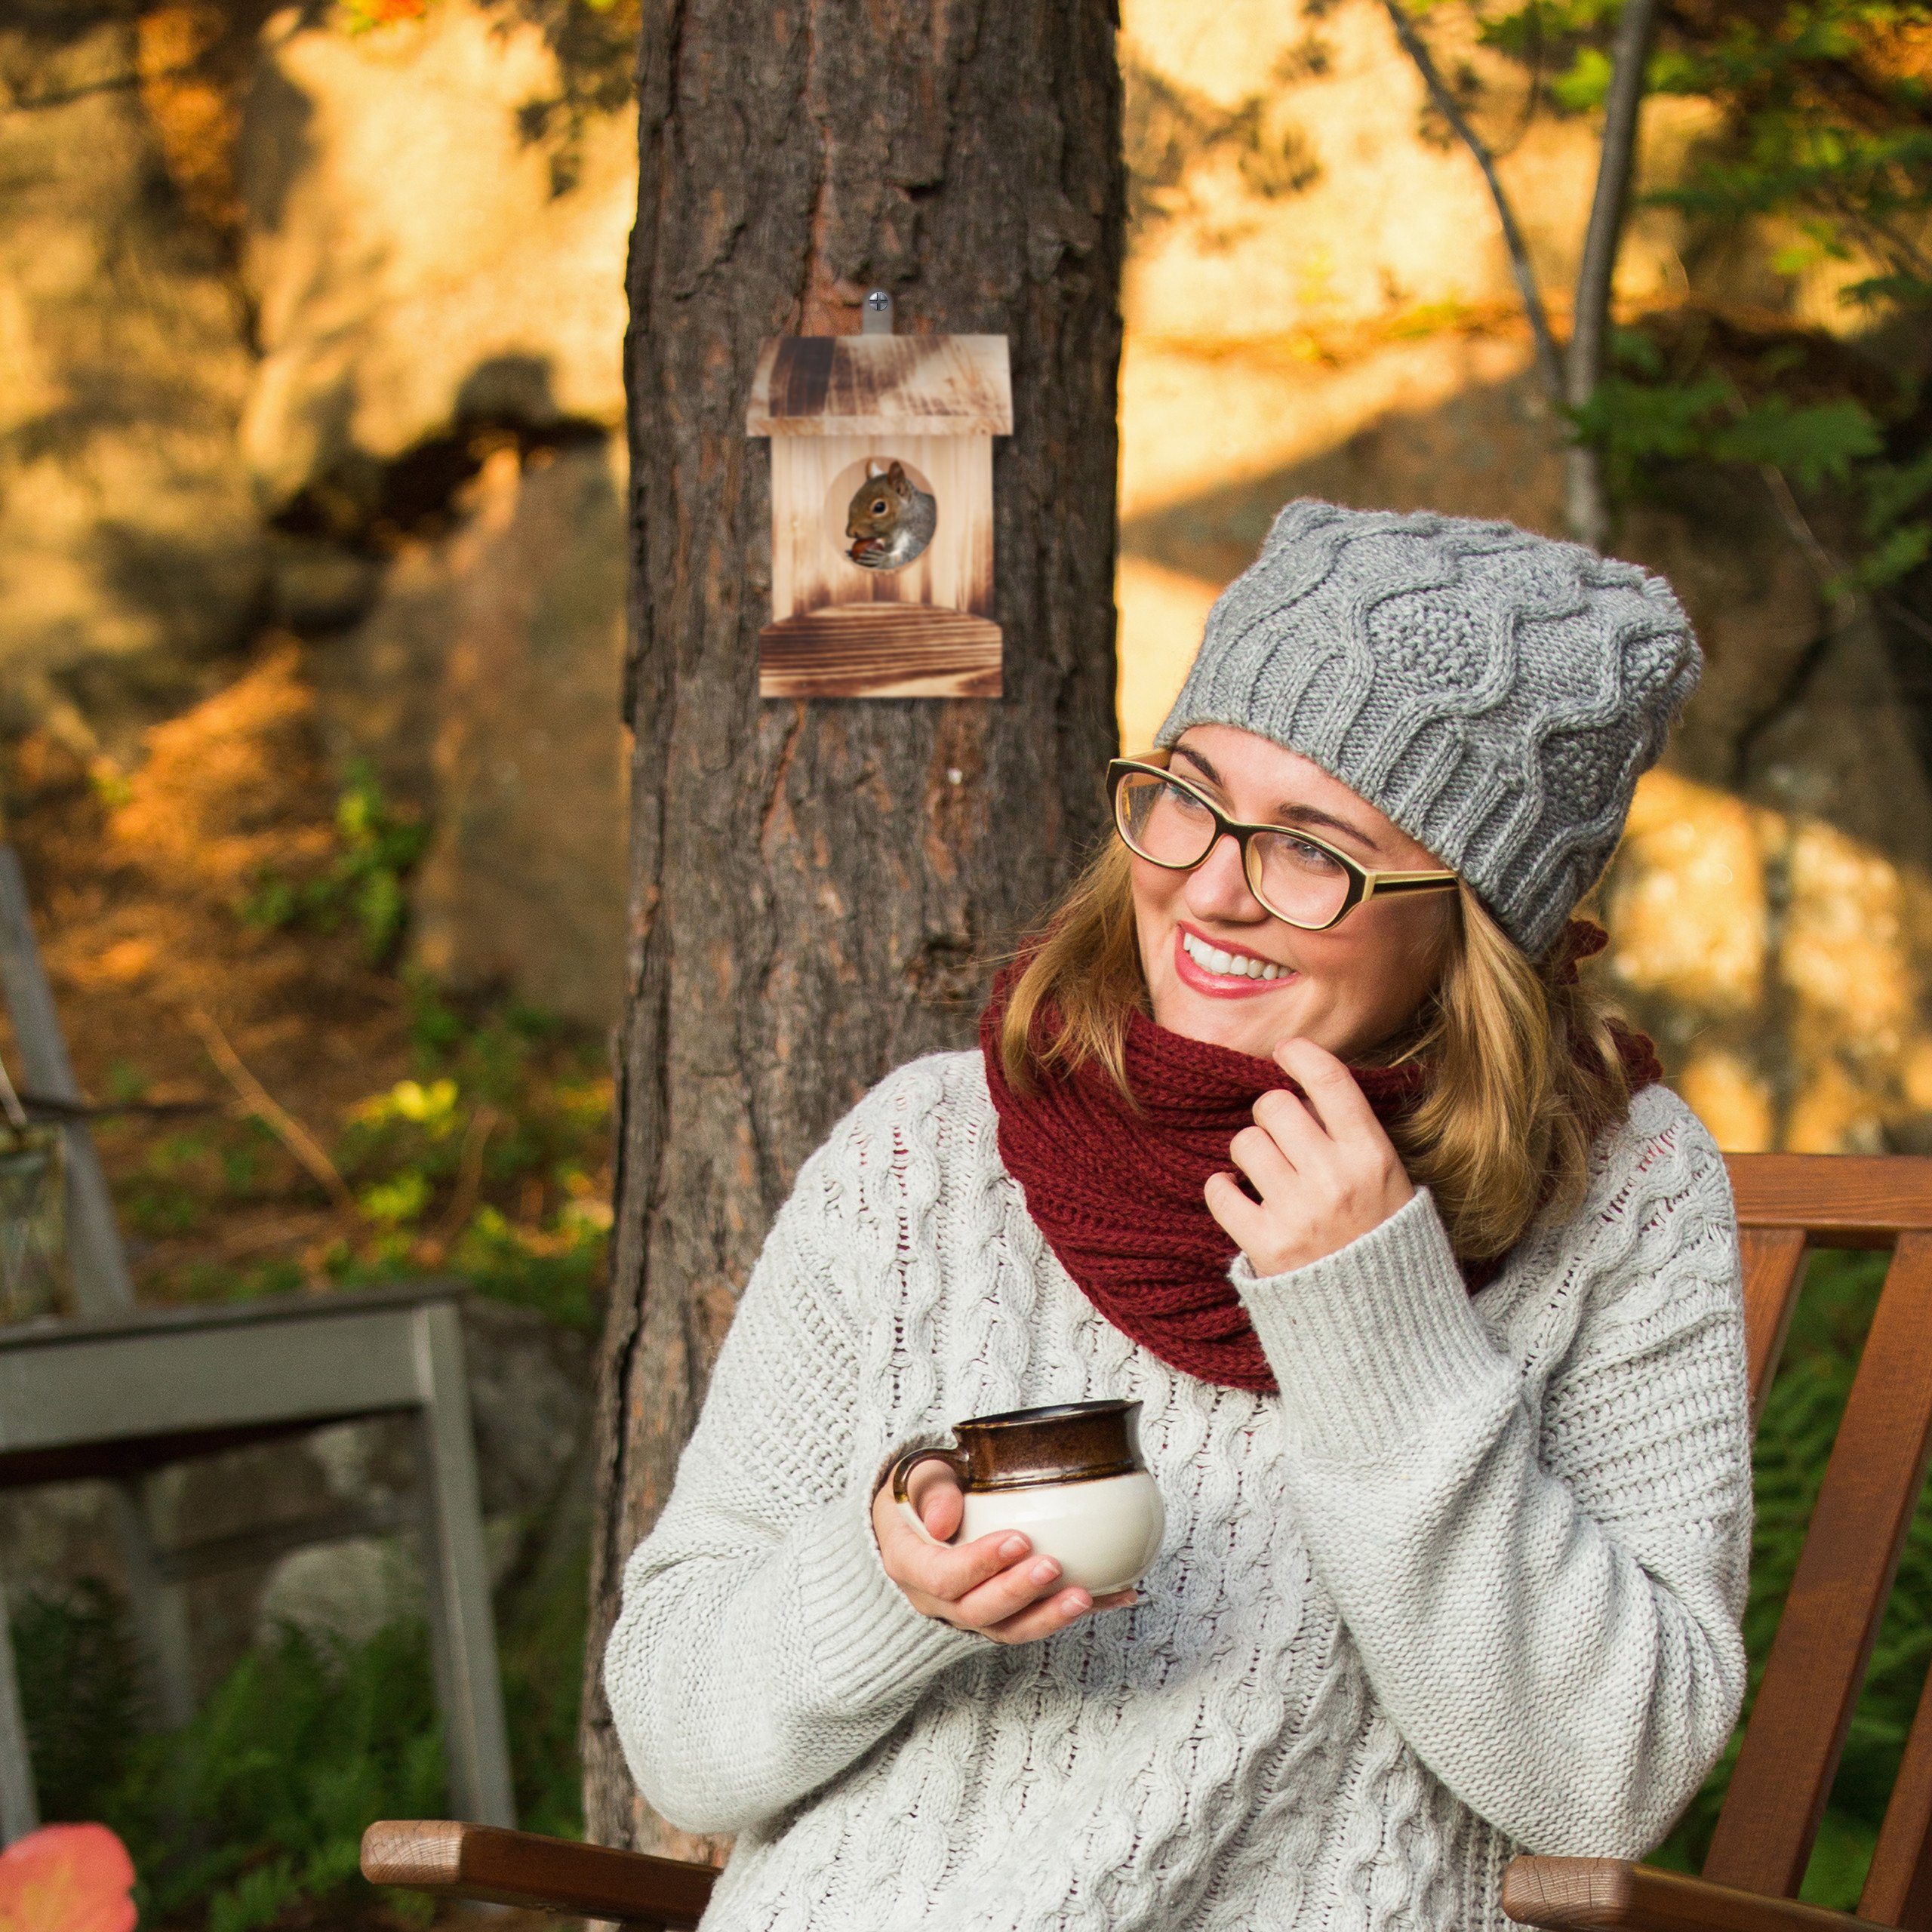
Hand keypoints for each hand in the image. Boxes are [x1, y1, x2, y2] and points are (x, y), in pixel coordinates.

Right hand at [870, 1457, 1138, 1643]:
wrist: (919, 1514)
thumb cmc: (921, 1490)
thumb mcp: (917, 1477)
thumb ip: (931, 1491)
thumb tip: (942, 1522)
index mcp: (909, 1563)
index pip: (942, 1577)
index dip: (981, 1564)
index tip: (1019, 1539)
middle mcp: (933, 1599)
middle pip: (976, 1611)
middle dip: (1018, 1592)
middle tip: (1054, 1566)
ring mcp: (966, 1612)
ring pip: (1006, 1629)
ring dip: (1048, 1616)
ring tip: (1086, 1597)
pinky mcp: (998, 1615)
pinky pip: (1032, 1622)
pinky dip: (1071, 1612)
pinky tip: (1114, 1597)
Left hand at [1204, 1037, 1413, 1277]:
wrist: (1383, 1325)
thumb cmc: (1382, 1241)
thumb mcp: (1391, 1181)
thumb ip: (1353, 1135)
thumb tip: (1305, 1090)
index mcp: (1373, 1156)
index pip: (1331, 1081)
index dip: (1301, 1056)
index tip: (1285, 1052)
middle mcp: (1335, 1178)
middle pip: (1274, 1106)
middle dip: (1270, 1117)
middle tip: (1281, 1141)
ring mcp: (1298, 1211)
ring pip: (1244, 1142)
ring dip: (1249, 1155)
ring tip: (1268, 1178)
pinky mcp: (1266, 1244)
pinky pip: (1219, 1189)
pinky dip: (1223, 1191)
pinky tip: (1241, 1201)